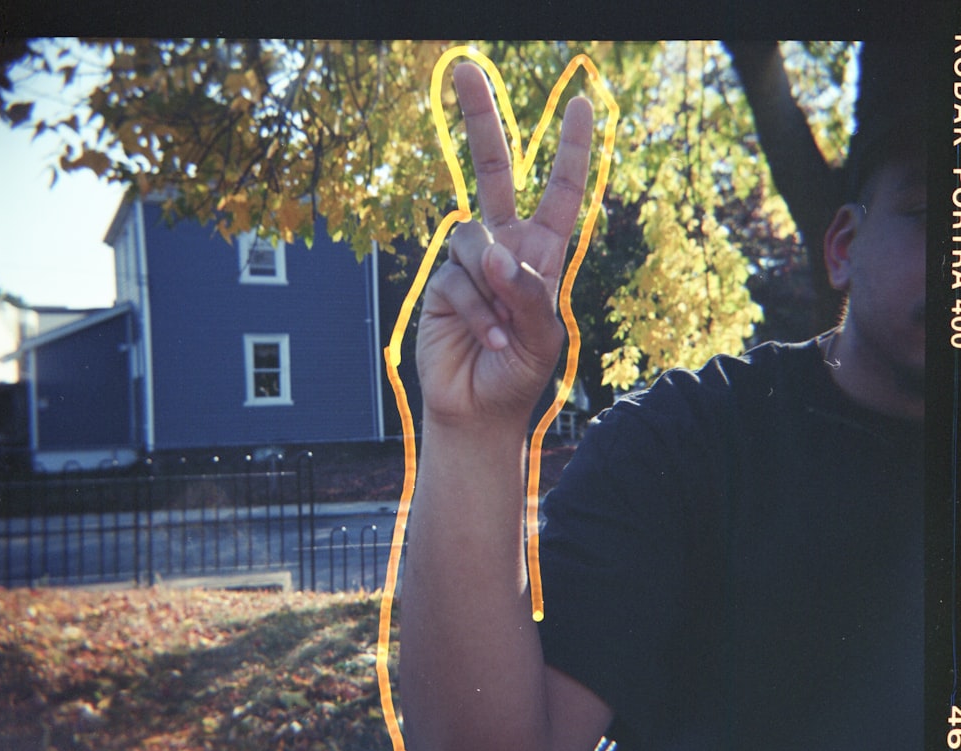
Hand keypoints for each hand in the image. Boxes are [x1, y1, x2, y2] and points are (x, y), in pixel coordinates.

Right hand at [416, 63, 593, 429]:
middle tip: (462, 67)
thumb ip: (529, 294)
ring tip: (503, 332)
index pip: (558, 192)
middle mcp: (504, 247)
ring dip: (492, 290)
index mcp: (542, 253)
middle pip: (491, 172)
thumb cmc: (519, 373)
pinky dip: (476, 312)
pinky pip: (458, 279)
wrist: (477, 410)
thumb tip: (495, 254)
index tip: (583, 105)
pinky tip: (488, 339)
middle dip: (480, 120)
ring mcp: (470, 263)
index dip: (571, 151)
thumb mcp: (544, 336)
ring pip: (474, 240)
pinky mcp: (441, 282)